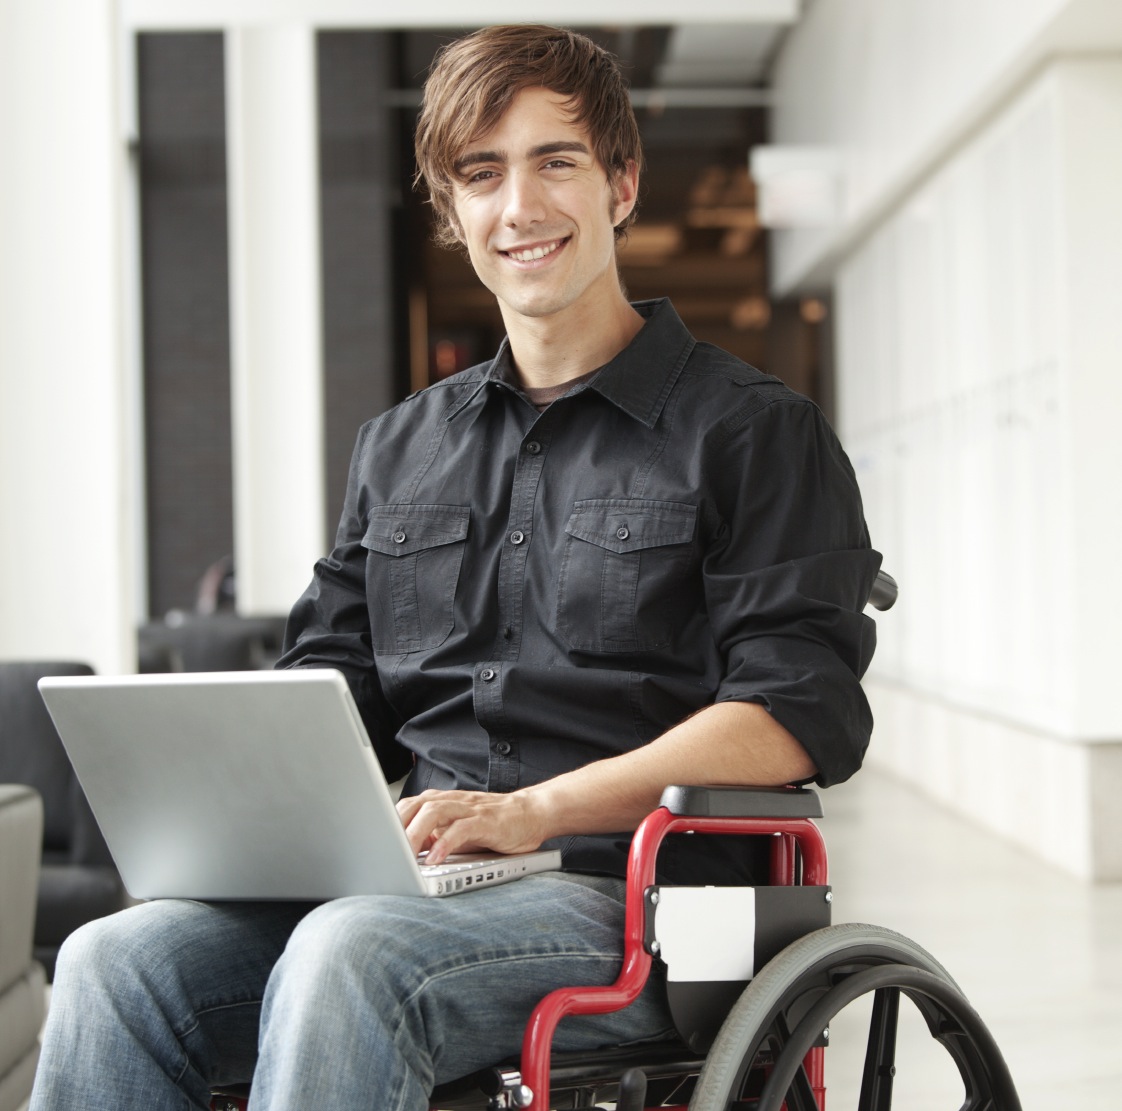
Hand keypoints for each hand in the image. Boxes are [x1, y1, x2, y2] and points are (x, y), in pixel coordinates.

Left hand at [395, 788, 547, 864]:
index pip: (406, 807)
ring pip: (434, 812)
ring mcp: (469, 810)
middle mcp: (452, 802)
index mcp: (441, 803)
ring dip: (415, 834)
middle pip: (415, 805)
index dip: (386, 822)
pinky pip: (462, 829)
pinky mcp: (487, 821)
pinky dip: (445, 843)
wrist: (532, 813)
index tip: (372, 843)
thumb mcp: (457, 831)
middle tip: (383, 851)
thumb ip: (433, 837)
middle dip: (395, 827)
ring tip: (404, 856)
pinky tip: (435, 859)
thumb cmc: (493, 825)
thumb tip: (404, 854)